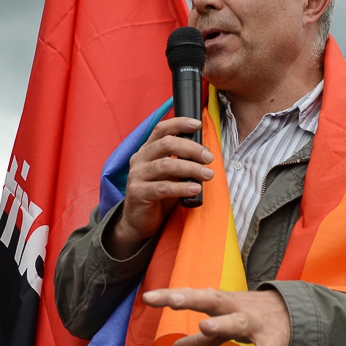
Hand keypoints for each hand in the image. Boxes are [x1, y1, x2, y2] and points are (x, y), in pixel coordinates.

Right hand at [103, 116, 212, 255]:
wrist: (138, 221)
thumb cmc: (158, 195)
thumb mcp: (169, 174)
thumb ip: (179, 161)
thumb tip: (205, 152)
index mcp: (146, 150)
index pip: (161, 129)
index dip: (179, 123)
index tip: (197, 124)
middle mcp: (139, 159)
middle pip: (166, 144)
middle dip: (191, 148)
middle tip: (209, 157)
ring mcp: (136, 176)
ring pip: (166, 165)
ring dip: (191, 168)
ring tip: (208, 175)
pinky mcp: (138, 193)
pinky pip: (162, 188)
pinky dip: (182, 187)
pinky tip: (195, 189)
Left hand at [140, 286, 289, 345]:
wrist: (296, 312)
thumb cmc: (251, 316)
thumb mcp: (224, 324)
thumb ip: (200, 339)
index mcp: (221, 302)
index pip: (193, 296)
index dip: (171, 296)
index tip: (148, 297)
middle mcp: (236, 308)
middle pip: (211, 301)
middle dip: (192, 299)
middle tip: (172, 301)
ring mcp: (255, 324)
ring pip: (237, 322)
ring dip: (222, 324)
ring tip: (205, 327)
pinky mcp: (273, 342)